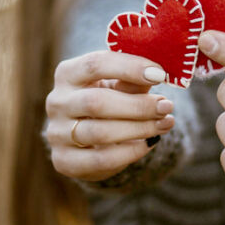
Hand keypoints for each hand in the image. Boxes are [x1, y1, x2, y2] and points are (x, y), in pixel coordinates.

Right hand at [45, 50, 174, 180]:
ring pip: (100, 133)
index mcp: (67, 74)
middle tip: (167, 106)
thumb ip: (134, 81)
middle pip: (96, 103)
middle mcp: (57, 102)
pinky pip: (101, 159)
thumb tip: (158, 76)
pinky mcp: (64, 160)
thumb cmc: (108, 101)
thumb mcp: (119, 86)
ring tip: (165, 124)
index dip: (129, 68)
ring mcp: (57, 133)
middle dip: (138, 106)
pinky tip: (149, 143)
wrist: (87, 140)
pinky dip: (130, 152)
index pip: (95, 64)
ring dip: (139, 129)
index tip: (160, 75)